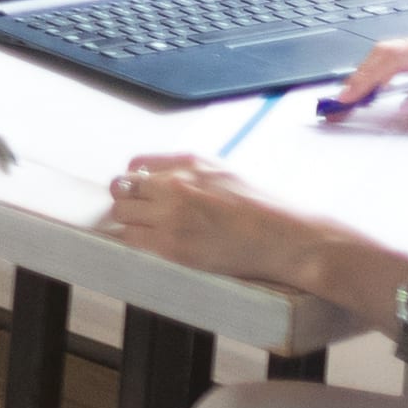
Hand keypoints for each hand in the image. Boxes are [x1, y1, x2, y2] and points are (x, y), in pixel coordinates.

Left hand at [99, 152, 360, 299]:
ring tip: (149, 230)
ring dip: (130, 221)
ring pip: (121, 213)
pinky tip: (153, 244)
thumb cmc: (261, 207)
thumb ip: (188, 171)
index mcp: (189, 161)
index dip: (135, 181)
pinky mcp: (171, 246)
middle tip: (142, 213)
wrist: (286, 237)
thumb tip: (151, 178)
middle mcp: (175, 184)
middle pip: (121, 188)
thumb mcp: (223, 171)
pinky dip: (135, 240)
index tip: (141, 192)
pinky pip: (130, 239)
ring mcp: (171, 215)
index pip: (135, 165)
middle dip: (128, 200)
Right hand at [324, 20, 407, 127]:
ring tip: (352, 103)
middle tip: (339, 106)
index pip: (396, 55)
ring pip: (397, 58)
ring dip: (372, 79)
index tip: (347, 100)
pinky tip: (380, 94)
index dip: (366, 78)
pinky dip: (389, 79)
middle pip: (389, 53)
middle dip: (360, 79)